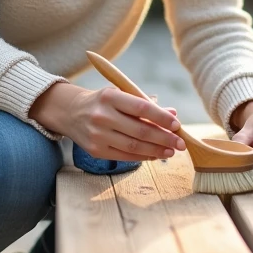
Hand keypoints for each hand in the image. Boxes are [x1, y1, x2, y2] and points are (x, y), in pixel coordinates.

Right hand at [29, 80, 186, 161]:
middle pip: (140, 130)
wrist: (71, 112)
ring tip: (172, 151)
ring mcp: (97, 135)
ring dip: (156, 150)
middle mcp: (102, 116)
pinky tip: (156, 155)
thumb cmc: (104, 102)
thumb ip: (146, 105)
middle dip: (164, 138)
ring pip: (133, 146)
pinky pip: (124, 156)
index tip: (177, 125)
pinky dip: (143, 156)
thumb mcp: (121, 96)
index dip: (161, 118)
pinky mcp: (95, 150)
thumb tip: (173, 114)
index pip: (142, 108)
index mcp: (110, 97)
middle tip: (181, 143)